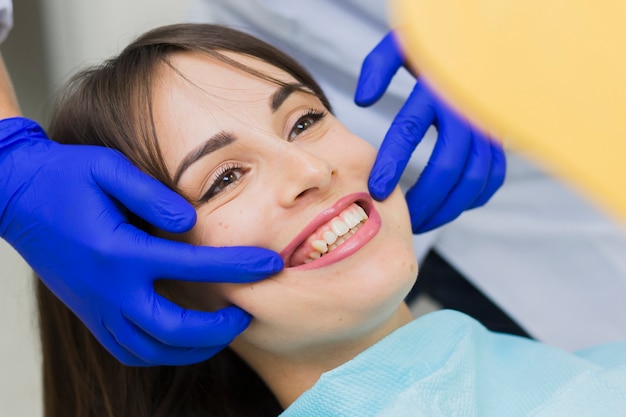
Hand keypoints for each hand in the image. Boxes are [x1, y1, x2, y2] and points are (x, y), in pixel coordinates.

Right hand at [0, 118, 282, 365]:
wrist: (14, 195)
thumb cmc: (63, 177)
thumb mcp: (106, 168)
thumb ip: (151, 194)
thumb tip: (190, 223)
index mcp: (118, 251)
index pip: (192, 266)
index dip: (236, 268)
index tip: (269, 265)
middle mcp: (107, 289)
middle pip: (172, 329)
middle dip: (217, 329)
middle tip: (246, 314)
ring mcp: (95, 307)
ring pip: (149, 350)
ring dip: (192, 349)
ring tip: (221, 332)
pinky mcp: (88, 313)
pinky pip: (127, 350)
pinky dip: (160, 352)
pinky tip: (181, 339)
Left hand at [355, 32, 505, 232]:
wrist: (483, 39)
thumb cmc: (435, 43)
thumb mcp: (401, 42)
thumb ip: (378, 66)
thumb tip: (364, 100)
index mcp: (438, 85)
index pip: (411, 129)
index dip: (393, 163)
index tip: (376, 190)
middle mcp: (468, 108)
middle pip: (450, 165)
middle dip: (424, 199)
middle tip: (401, 219)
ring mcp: (489, 125)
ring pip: (476, 178)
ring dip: (448, 208)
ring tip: (420, 221)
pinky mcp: (500, 136)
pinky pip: (494, 176)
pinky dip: (473, 197)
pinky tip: (449, 207)